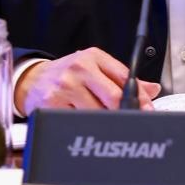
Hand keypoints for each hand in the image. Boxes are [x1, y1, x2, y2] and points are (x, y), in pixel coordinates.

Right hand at [14, 47, 160, 114]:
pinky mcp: (52, 105)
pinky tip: (84, 124)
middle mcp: (78, 69)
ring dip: (105, 122)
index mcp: (93, 57)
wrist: (32, 80)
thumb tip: (152, 89)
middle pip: (112, 97)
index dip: (140, 96)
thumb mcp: (94, 67)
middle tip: (131, 122)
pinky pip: (78, 123)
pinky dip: (85, 127)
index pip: (124, 77)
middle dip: (125, 112)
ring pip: (97, 113)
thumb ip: (122, 78)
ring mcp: (64, 87)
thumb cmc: (67, 74)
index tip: (148, 109)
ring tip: (104, 122)